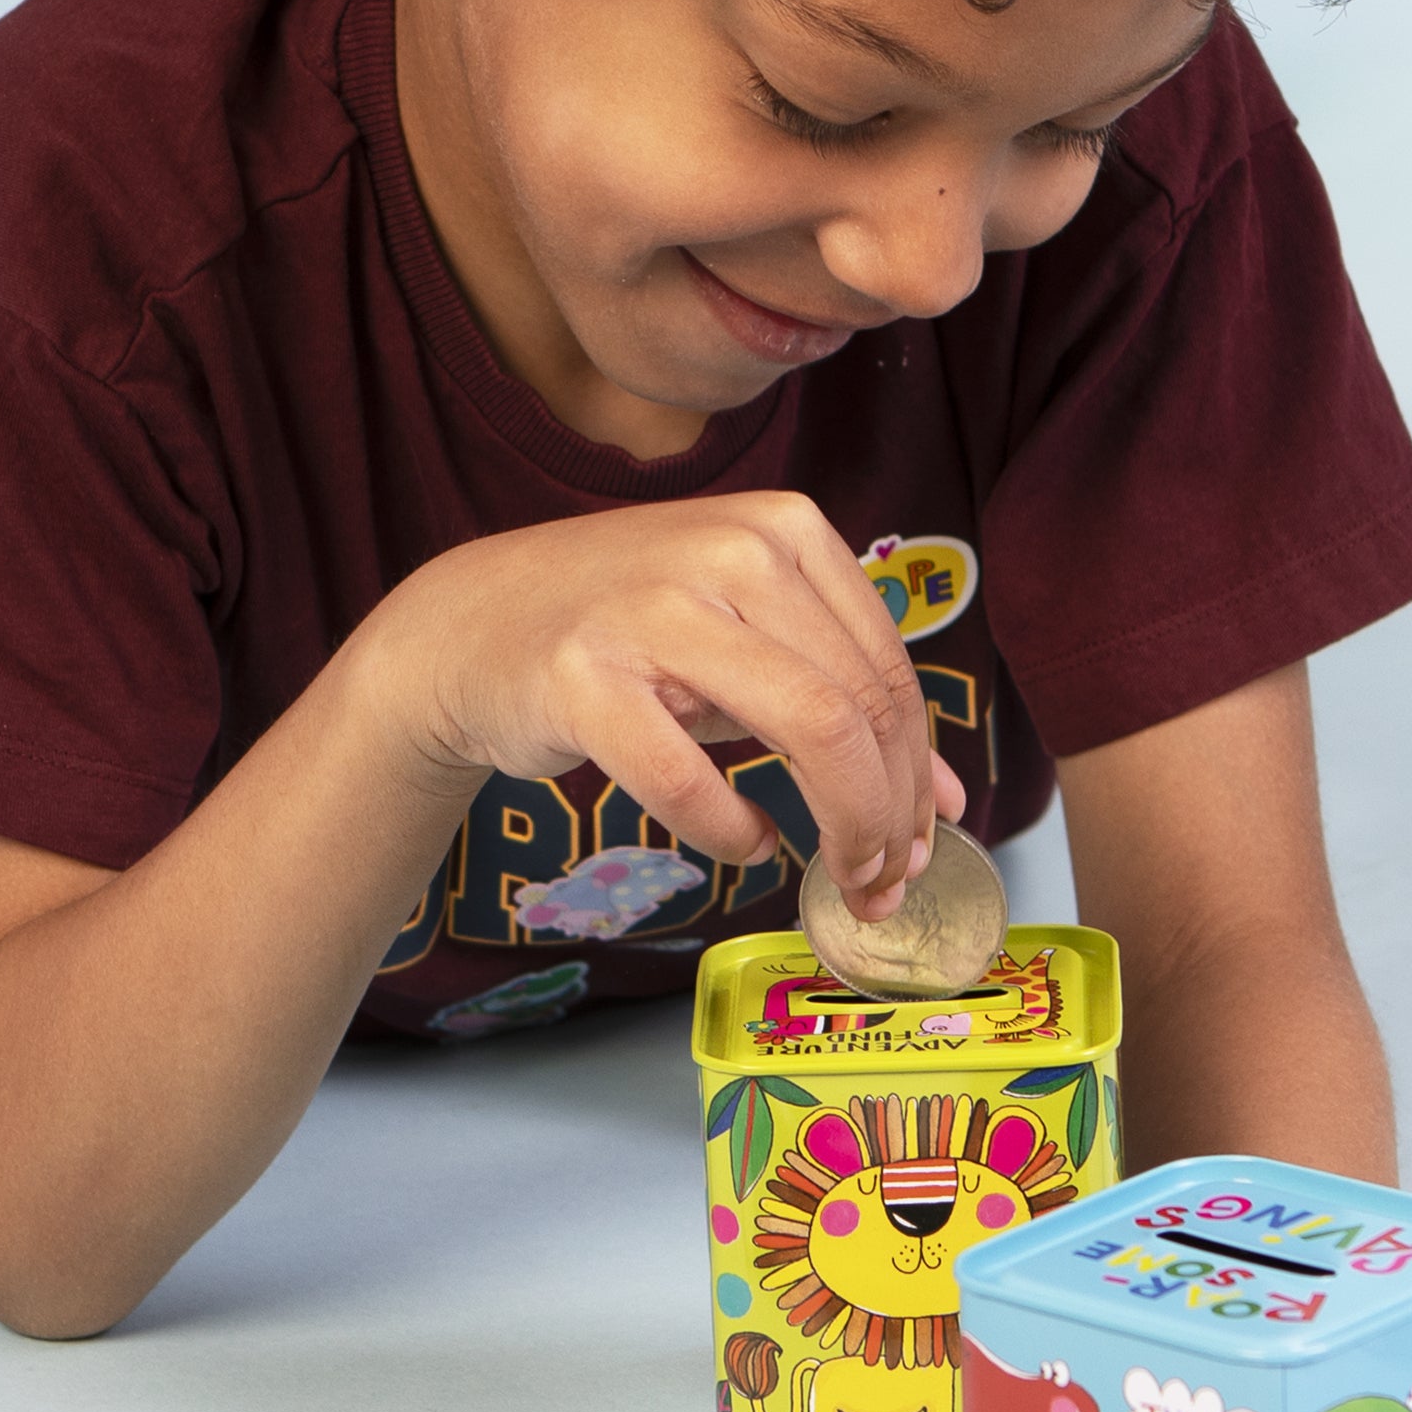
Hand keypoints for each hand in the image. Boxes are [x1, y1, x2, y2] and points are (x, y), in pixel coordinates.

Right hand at [373, 489, 962, 915]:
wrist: (470, 624)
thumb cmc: (629, 636)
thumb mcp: (749, 643)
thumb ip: (844, 702)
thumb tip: (942, 798)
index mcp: (786, 530)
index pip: (889, 670)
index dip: (920, 772)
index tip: (925, 839)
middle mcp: (730, 551)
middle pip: (862, 708)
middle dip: (891, 815)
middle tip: (887, 882)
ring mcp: (655, 608)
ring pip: (809, 732)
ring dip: (843, 829)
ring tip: (843, 879)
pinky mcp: (585, 675)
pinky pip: (692, 780)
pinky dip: (734, 832)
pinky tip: (747, 846)